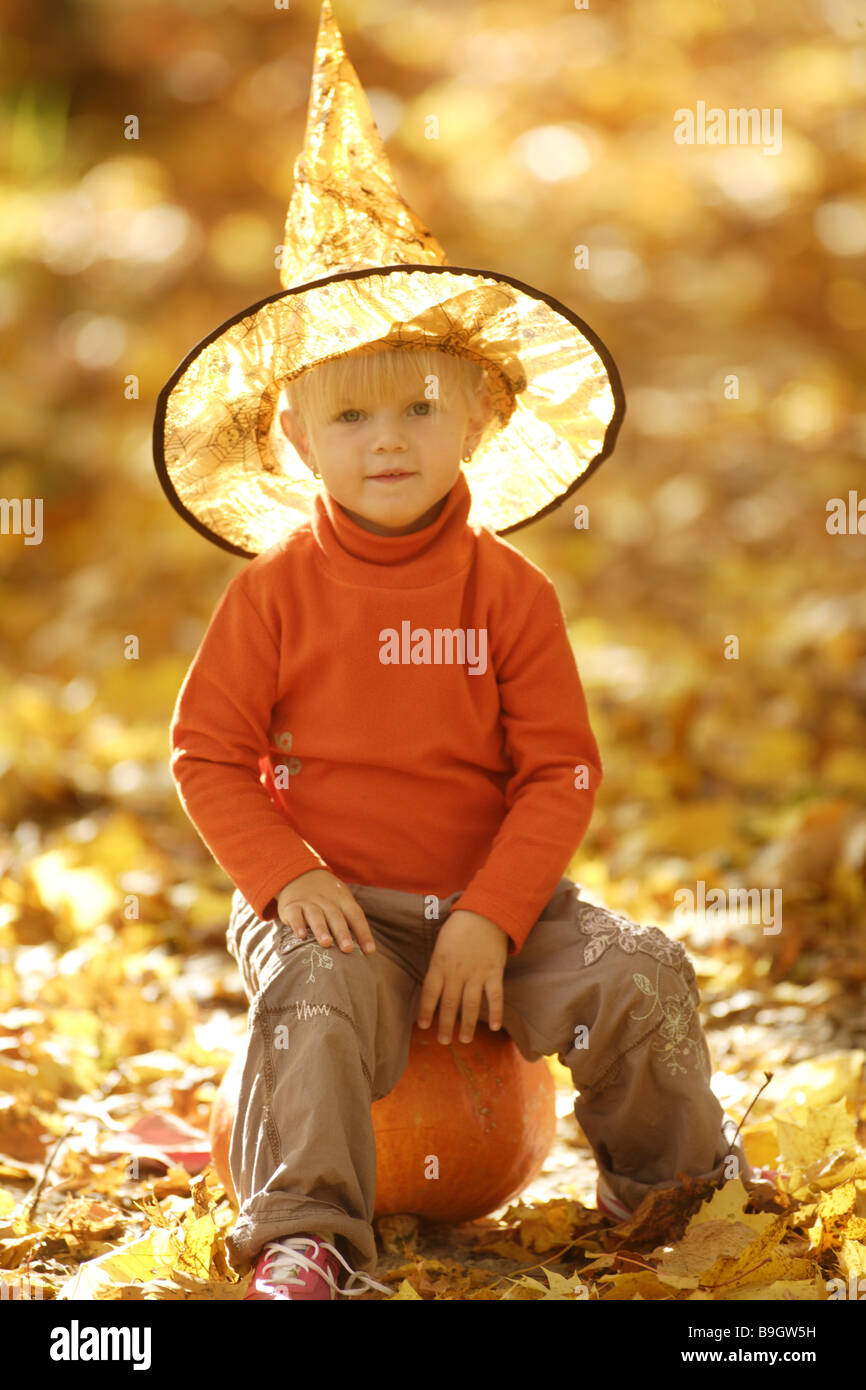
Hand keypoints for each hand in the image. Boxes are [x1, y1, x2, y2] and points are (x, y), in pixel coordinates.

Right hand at [277, 869, 376, 954]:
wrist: (299, 875)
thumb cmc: (327, 898)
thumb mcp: (341, 902)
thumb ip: (350, 922)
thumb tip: (366, 950)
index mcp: (342, 900)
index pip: (355, 915)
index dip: (363, 932)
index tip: (369, 951)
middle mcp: (326, 901)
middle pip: (336, 916)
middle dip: (342, 933)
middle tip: (348, 948)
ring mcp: (308, 903)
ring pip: (316, 915)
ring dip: (321, 929)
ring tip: (326, 943)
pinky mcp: (291, 906)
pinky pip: (294, 915)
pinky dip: (297, 924)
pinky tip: (300, 936)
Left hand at [417, 909, 507, 1044]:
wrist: (485, 913)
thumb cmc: (459, 928)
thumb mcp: (441, 944)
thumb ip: (438, 965)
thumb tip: (434, 987)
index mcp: (440, 964)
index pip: (430, 992)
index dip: (426, 1011)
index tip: (423, 1026)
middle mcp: (457, 972)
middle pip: (450, 1004)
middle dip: (445, 1025)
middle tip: (443, 1041)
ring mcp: (476, 973)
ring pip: (470, 1005)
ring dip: (466, 1025)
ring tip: (463, 1040)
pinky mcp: (494, 972)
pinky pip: (495, 996)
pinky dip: (495, 1012)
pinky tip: (493, 1027)